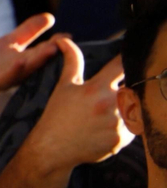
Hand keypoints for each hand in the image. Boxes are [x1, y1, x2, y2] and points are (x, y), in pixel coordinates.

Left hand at [0, 14, 58, 109]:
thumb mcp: (12, 41)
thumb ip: (29, 30)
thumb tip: (50, 16)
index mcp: (28, 59)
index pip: (46, 49)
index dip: (58, 43)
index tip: (69, 37)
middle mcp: (23, 68)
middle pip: (40, 58)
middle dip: (52, 51)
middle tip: (66, 43)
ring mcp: (11, 75)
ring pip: (28, 67)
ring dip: (40, 59)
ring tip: (51, 49)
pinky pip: (8, 76)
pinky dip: (15, 70)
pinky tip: (21, 61)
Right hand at [27, 43, 131, 169]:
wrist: (54, 147)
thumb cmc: (57, 115)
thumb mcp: (64, 86)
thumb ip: (72, 61)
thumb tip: (64, 40)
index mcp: (97, 88)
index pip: (121, 65)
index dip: (126, 59)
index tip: (127, 59)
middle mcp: (111, 104)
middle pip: (133, 88)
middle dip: (126, 89)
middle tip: (111, 96)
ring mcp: (118, 123)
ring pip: (134, 109)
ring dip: (127, 108)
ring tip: (106, 114)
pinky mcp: (122, 139)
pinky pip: (133, 128)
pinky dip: (125, 126)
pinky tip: (107, 128)